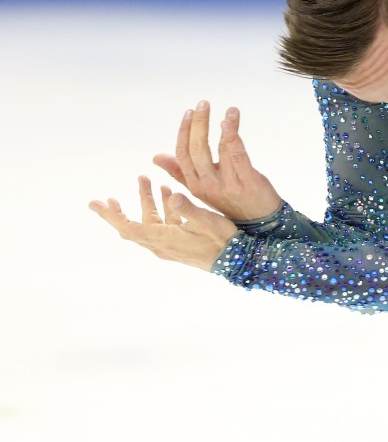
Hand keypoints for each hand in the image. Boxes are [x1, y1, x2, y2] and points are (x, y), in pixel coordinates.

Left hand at [89, 176, 239, 270]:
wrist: (237, 262)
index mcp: (163, 239)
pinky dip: (162, 208)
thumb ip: (187, 208)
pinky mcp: (180, 243)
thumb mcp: (207, 222)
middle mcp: (162, 244)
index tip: (96, 204)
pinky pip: (164, 224)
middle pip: (133, 226)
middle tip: (108, 198)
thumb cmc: (223, 242)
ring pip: (150, 222)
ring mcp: (170, 244)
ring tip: (145, 179)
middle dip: (121, 210)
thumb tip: (170, 194)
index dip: (110, 215)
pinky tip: (167, 193)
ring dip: (146, 202)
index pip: (128, 227)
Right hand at [153, 101, 281, 220]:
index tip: (188, 112)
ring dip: (222, 125)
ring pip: (219, 149)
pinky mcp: (247, 182)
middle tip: (203, 104)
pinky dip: (232, 137)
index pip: (182, 154)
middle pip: (197, 149)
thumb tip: (157, 156)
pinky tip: (230, 121)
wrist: (260, 223)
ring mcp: (228, 184)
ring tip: (227, 109)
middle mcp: (208, 185)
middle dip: (198, 124)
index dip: (183, 132)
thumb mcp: (202, 190)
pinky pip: (237, 155)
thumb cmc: (231, 203)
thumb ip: (181, 172)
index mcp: (195, 185)